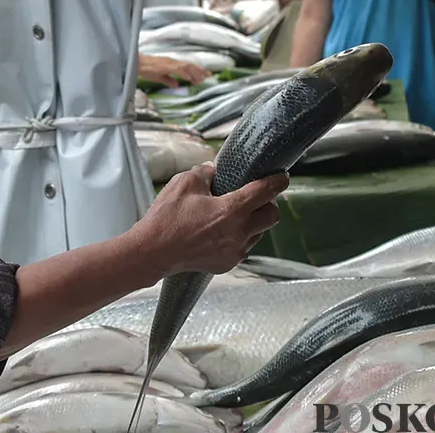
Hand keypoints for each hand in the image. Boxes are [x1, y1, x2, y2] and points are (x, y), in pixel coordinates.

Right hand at [139, 55, 210, 87]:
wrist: (135, 64)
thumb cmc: (145, 69)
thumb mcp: (159, 76)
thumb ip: (168, 80)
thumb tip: (176, 85)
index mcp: (172, 63)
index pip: (187, 66)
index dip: (197, 70)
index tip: (205, 75)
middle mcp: (172, 62)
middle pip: (189, 65)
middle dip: (200, 70)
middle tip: (209, 76)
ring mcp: (169, 63)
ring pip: (186, 67)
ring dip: (195, 72)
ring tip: (202, 78)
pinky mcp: (164, 66)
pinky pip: (176, 69)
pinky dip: (184, 73)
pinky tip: (189, 78)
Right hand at [140, 164, 287, 274]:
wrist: (153, 251)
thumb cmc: (167, 217)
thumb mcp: (183, 183)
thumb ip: (204, 173)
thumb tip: (214, 171)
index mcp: (231, 210)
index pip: (265, 192)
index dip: (277, 182)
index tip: (282, 177)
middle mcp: (239, 233)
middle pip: (272, 216)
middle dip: (268, 204)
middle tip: (254, 197)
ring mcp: (234, 251)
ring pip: (258, 233)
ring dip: (252, 221)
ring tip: (231, 214)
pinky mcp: (227, 263)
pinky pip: (242, 247)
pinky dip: (238, 236)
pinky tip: (219, 231)